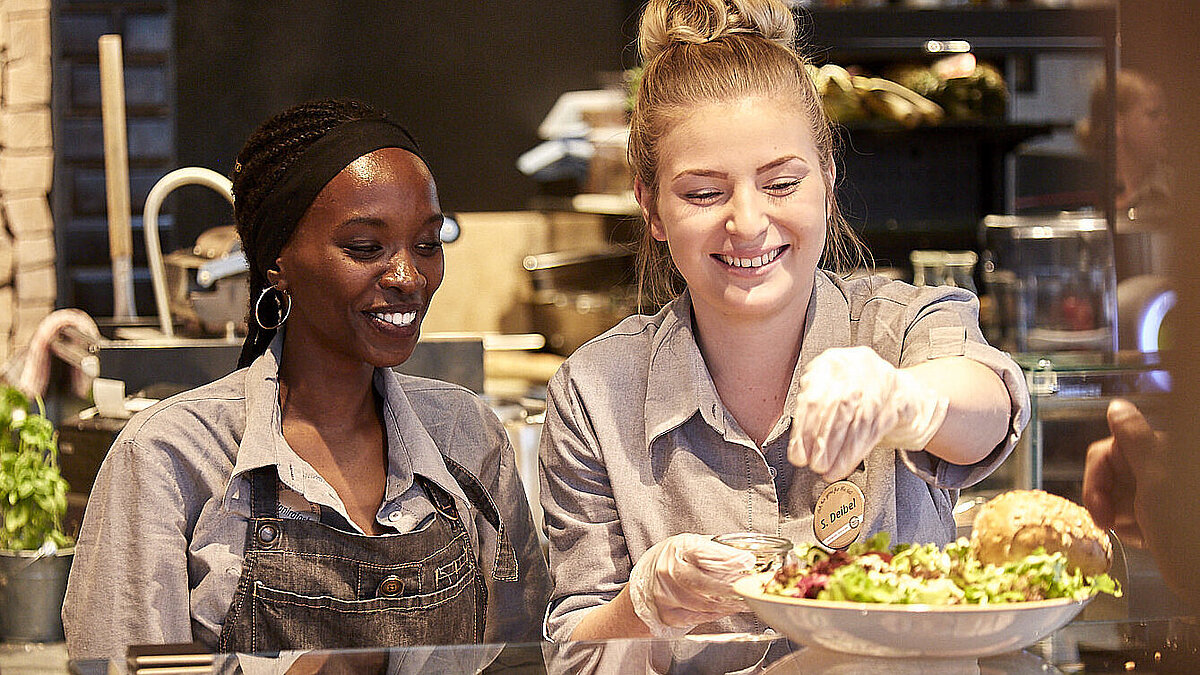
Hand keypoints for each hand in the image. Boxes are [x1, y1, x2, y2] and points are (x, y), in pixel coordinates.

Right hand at [627, 533, 756, 637]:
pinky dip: (719, 613)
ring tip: (745, 599)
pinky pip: (702, 616)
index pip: (706, 554)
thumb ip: (716, 550)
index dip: (730, 559)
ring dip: (731, 603)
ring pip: (707, 604)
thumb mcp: (691, 545)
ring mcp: (667, 596)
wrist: (646, 581)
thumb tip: (746, 558)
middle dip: (734, 587)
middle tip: (751, 587)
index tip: (747, 562)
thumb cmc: (672, 560)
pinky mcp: (670, 615)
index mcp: (677, 549)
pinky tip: (729, 607)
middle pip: (707, 584)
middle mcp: (668, 572)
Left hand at [788, 346, 948, 481]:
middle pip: (838, 408)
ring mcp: (880, 382)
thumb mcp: (824, 390)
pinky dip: (857, 451)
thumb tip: (799, 446)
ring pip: (859, 421)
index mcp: (831, 362)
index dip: (805, 430)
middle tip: (815, 464)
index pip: (814, 398)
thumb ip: (810, 410)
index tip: (799, 454)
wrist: (892, 387)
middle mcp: (857, 367)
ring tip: (829, 470)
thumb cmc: (850, 391)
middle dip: (824, 442)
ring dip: (841, 452)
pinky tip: (846, 464)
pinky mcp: (897, 401)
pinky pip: (875, 430)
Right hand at [1083, 399, 1164, 548]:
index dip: (1096, 476)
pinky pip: (1129, 515)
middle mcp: (1158, 467)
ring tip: (1137, 534)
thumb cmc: (1187, 525)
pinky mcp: (1159, 516)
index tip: (1099, 506)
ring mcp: (1159, 493)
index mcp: (1158, 451)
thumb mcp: (1156, 476)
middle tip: (1106, 523)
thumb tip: (1118, 406)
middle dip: (1103, 499)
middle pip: (1108, 473)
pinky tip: (1146, 540)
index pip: (1107, 450)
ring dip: (1117, 517)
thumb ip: (1134, 437)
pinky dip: (1130, 530)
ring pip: (1115, 496)